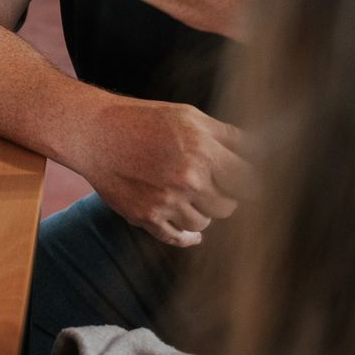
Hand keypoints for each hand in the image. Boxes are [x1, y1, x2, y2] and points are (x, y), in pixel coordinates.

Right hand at [76, 97, 249, 246]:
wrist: (93, 133)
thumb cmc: (143, 120)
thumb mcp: (189, 116)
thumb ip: (227, 135)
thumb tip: (261, 150)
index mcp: (202, 151)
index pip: (249, 182)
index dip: (248, 182)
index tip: (244, 181)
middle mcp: (187, 179)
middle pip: (229, 207)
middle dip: (224, 196)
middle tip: (211, 184)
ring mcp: (165, 201)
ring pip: (204, 223)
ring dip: (201, 212)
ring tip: (187, 194)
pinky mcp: (145, 216)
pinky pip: (177, 238)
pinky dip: (187, 236)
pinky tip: (191, 231)